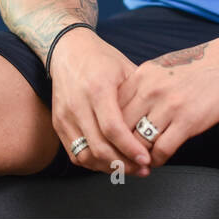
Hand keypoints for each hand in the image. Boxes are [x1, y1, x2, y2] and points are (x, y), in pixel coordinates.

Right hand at [48, 28, 154, 175]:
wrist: (68, 50)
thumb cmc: (102, 59)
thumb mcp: (126, 69)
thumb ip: (140, 96)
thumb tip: (161, 123)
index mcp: (98, 88)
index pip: (113, 128)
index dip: (130, 148)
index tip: (147, 159)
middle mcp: (78, 104)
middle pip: (99, 147)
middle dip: (123, 164)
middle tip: (143, 169)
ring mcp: (65, 116)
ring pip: (85, 155)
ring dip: (109, 168)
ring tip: (130, 169)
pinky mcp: (58, 124)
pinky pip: (75, 153)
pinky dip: (94, 163)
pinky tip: (111, 162)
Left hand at [117, 30, 218, 167]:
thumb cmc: (194, 67)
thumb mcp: (158, 69)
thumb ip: (139, 88)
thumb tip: (120, 111)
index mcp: (140, 77)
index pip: (112, 110)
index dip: (110, 130)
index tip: (112, 142)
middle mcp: (150, 90)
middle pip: (121, 129)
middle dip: (120, 147)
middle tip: (122, 158)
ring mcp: (168, 106)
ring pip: (139, 143)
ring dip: (138, 157)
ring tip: (140, 162)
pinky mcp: (187, 121)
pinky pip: (162, 150)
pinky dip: (157, 160)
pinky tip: (160, 159)